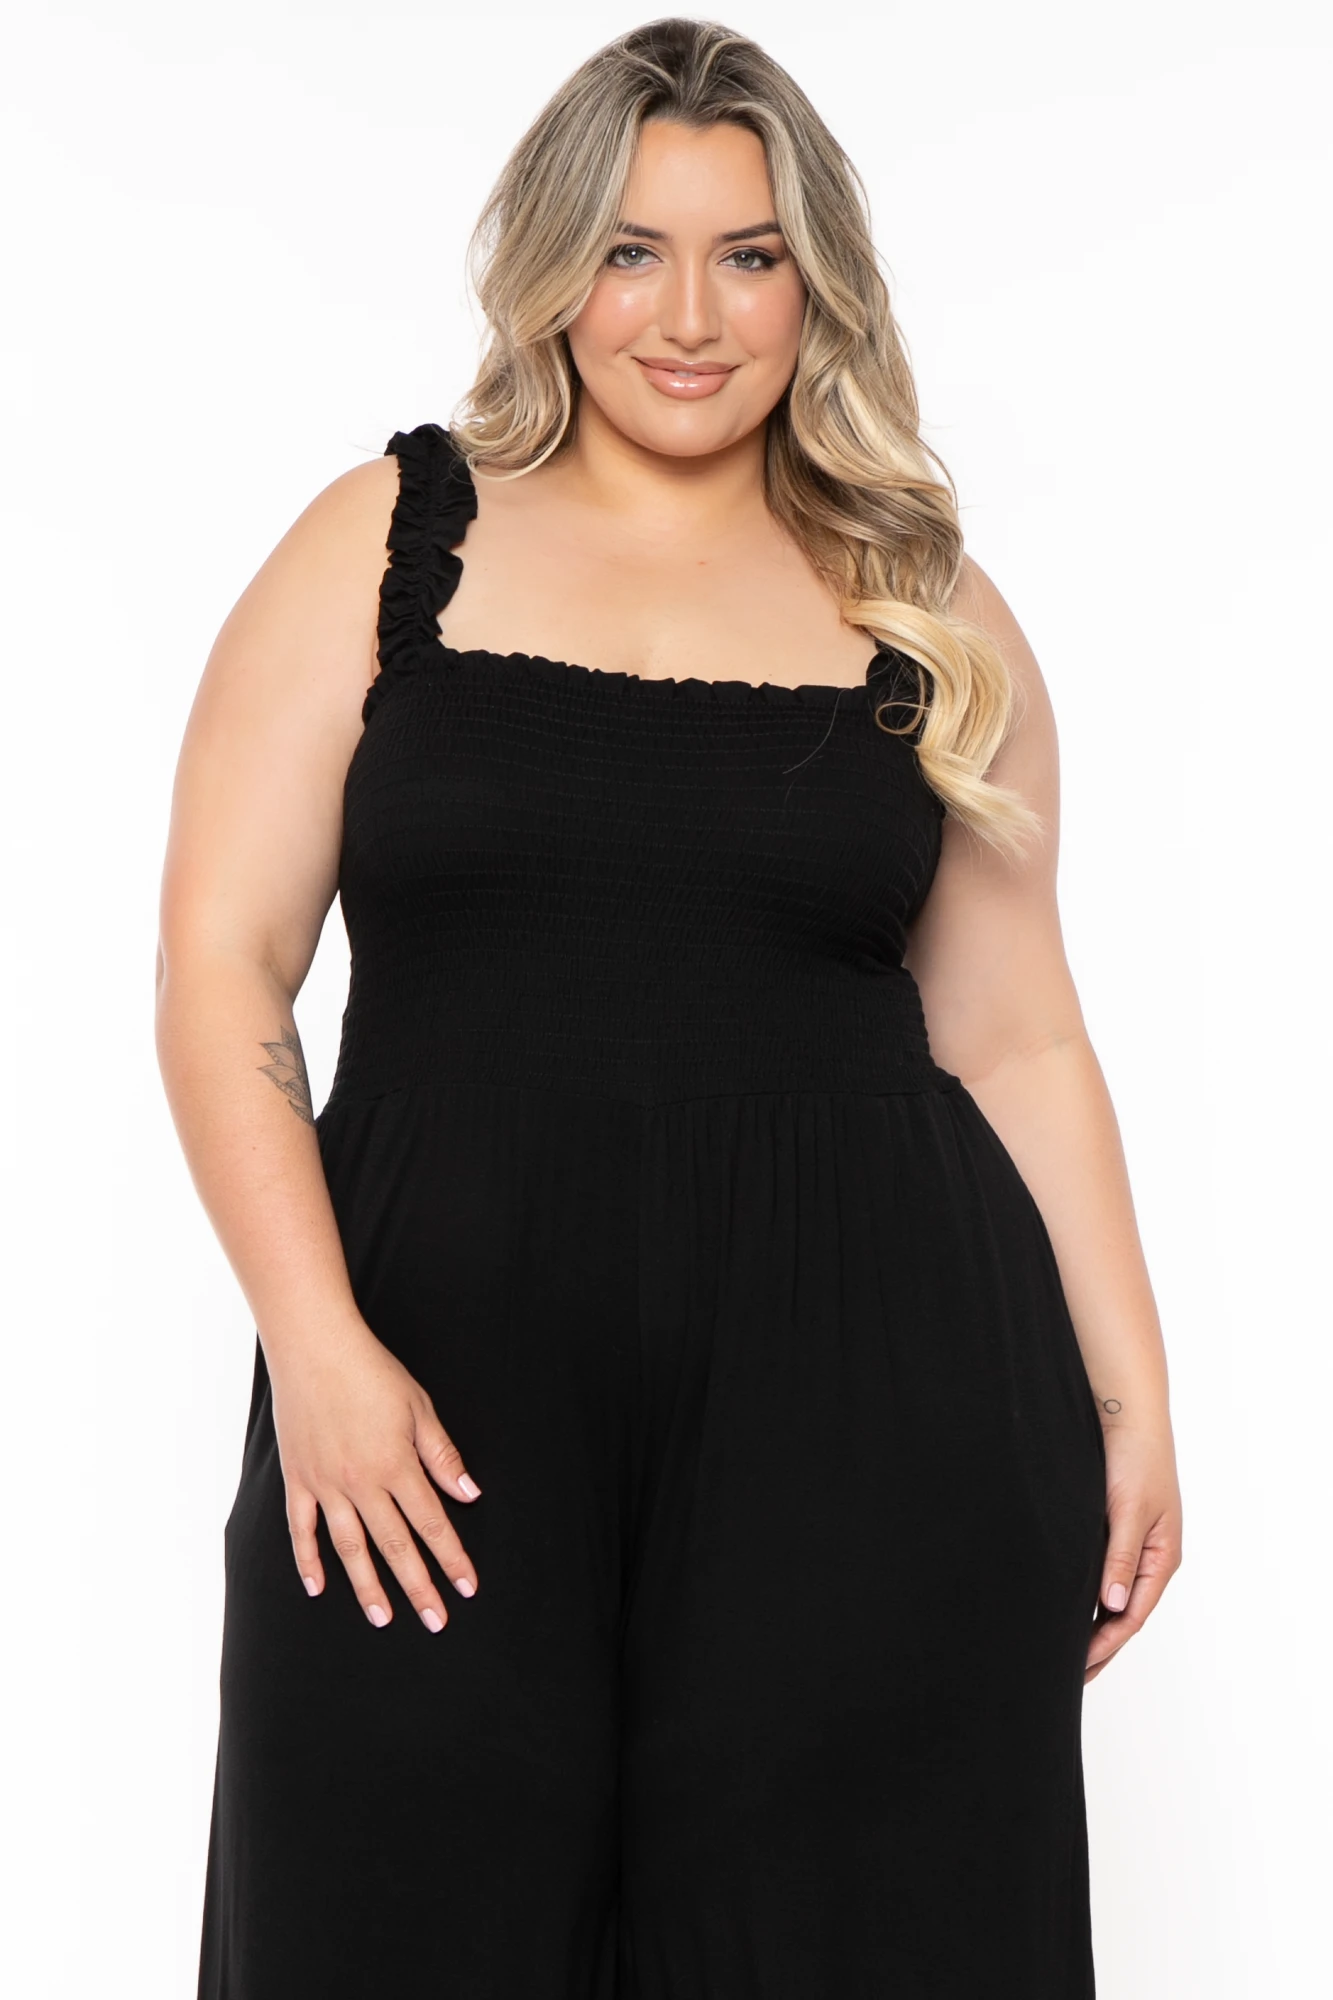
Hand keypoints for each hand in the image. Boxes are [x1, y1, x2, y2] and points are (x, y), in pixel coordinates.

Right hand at [266, 1314, 481, 1631]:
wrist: (315, 1348)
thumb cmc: (372, 1373)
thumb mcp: (419, 1408)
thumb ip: (442, 1457)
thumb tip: (470, 1495)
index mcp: (397, 1466)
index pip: (432, 1524)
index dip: (452, 1558)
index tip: (466, 1588)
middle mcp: (362, 1483)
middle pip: (396, 1546)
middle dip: (419, 1586)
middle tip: (435, 1621)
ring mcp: (326, 1485)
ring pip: (350, 1548)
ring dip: (368, 1586)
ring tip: (382, 1618)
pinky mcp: (298, 1479)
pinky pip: (302, 1529)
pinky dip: (309, 1560)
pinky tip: (319, 1587)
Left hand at [1085, 1420, 1181, 1682]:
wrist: (1128, 1415)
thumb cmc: (1134, 1458)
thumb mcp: (1128, 1510)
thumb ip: (1120, 1557)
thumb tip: (1112, 1604)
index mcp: (1160, 1558)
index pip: (1131, 1615)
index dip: (1106, 1645)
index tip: (1080, 1668)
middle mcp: (1149, 1557)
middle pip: (1124, 1613)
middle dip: (1101, 1646)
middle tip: (1072, 1677)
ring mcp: (1134, 1545)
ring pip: (1113, 1596)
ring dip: (1094, 1624)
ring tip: (1067, 1653)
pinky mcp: (1117, 1530)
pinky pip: (1105, 1574)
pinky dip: (1089, 1596)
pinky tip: (1069, 1607)